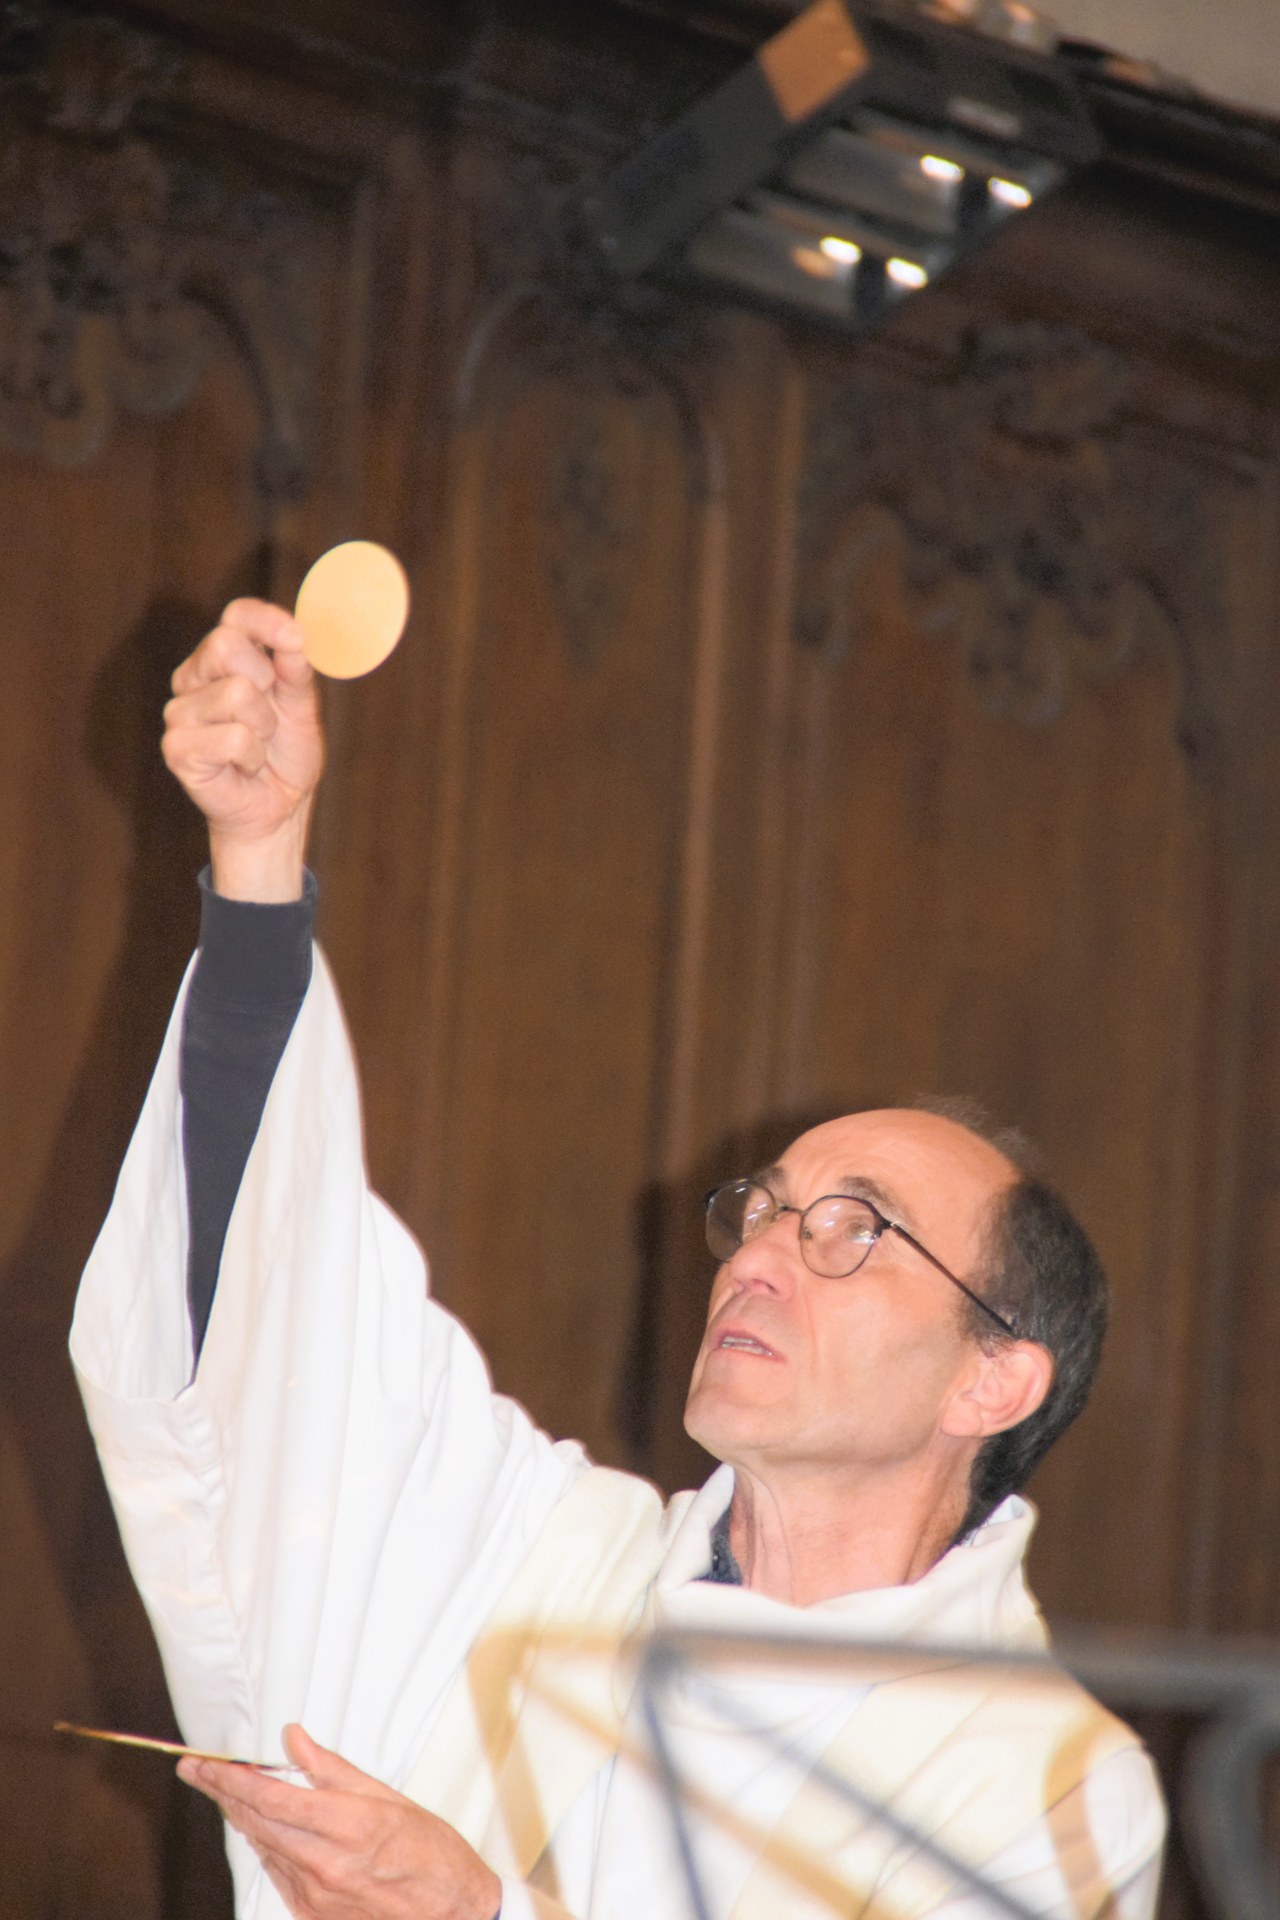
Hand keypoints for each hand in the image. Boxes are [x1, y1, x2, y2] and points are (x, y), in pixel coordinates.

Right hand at [163, 598, 323, 900]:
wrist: (277, 808)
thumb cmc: (285, 754)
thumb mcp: (301, 707)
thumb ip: (296, 672)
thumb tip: (296, 639)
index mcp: (224, 658)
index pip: (236, 616)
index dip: (265, 620)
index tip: (295, 637)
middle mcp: (194, 676)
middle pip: (225, 645)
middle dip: (266, 682)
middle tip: (271, 715)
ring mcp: (180, 711)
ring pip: (235, 694)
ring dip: (263, 728)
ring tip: (257, 747)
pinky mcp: (177, 746)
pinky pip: (232, 737)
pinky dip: (251, 755)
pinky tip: (243, 766)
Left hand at [178, 1725, 500, 1919]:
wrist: (451, 1914)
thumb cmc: (432, 1854)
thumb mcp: (389, 1798)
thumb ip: (333, 1769)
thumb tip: (296, 1741)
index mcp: (347, 1826)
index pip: (269, 1795)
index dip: (230, 1776)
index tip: (205, 1762)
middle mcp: (323, 1863)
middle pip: (255, 1820)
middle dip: (221, 1792)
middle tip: (196, 1771)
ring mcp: (315, 1894)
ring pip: (261, 1846)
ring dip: (238, 1816)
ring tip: (221, 1790)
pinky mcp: (313, 1913)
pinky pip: (276, 1872)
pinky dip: (263, 1844)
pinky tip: (257, 1827)